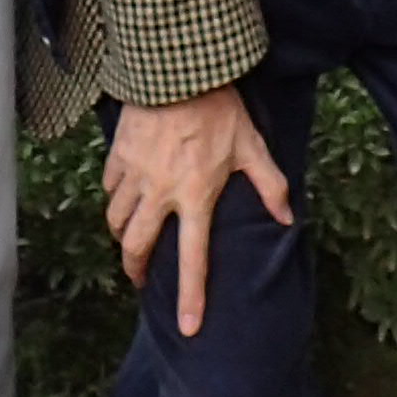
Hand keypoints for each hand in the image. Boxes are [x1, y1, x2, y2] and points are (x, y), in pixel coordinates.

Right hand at [105, 83, 297, 336]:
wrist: (179, 70)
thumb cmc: (219, 109)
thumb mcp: (252, 146)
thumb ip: (270, 185)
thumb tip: (287, 218)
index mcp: (196, 197)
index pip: (193, 259)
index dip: (190, 297)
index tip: (187, 326)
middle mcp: (160, 192)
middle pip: (136, 246)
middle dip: (135, 269)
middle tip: (139, 278)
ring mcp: (135, 174)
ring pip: (117, 220)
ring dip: (122, 235)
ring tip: (129, 238)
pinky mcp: (119, 154)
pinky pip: (109, 187)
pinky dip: (114, 198)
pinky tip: (122, 197)